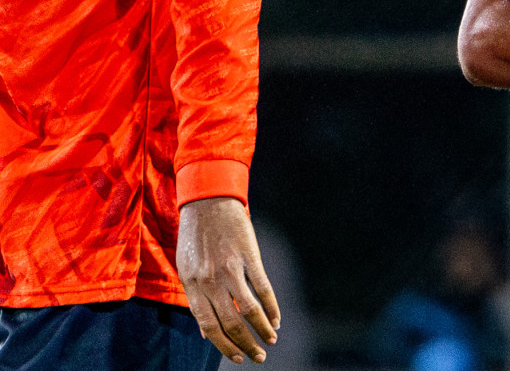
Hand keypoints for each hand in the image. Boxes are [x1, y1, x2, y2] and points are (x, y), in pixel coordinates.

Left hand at [176, 197, 280, 363]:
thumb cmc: (196, 236)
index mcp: (192, 285)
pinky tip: (277, 318)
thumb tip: (206, 329)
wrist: (208, 200)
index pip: (208, 326)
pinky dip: (272, 306)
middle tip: (258, 357)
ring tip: (271, 340)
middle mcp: (209, 280)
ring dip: (262, 329)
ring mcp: (230, 268)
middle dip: (245, 344)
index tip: (238, 357)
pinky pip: (262, 287)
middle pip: (229, 322)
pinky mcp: (248, 255)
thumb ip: (196, 297)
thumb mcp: (186, 267)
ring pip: (248, 309)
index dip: (224, 346)